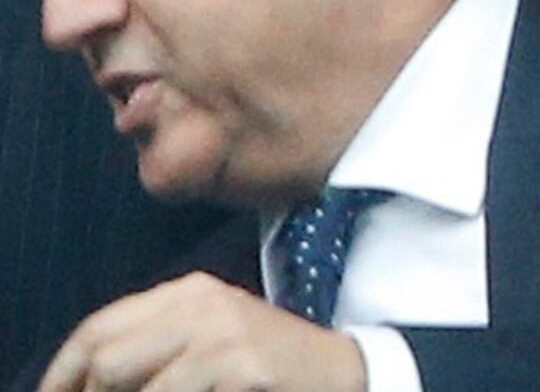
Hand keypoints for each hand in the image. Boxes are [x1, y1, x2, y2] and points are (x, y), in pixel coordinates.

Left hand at [43, 276, 368, 391]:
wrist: (345, 373)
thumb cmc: (267, 367)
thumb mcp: (210, 340)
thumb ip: (156, 345)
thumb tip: (89, 381)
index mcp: (190, 291)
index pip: (98, 327)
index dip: (60, 373)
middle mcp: (202, 303)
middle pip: (104, 355)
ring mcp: (222, 333)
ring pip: (128, 382)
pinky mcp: (240, 365)